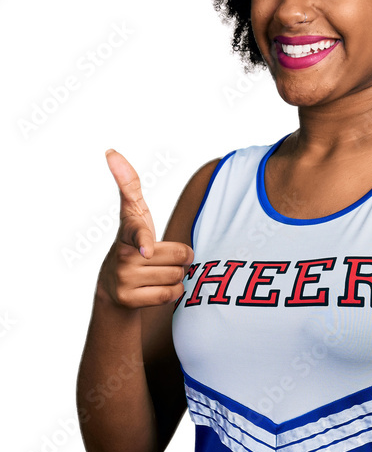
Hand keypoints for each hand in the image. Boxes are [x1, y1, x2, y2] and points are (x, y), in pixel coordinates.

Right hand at [97, 149, 192, 308]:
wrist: (113, 289)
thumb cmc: (132, 243)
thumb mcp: (132, 214)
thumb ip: (129, 184)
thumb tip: (110, 151)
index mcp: (127, 230)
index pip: (138, 232)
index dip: (144, 240)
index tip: (145, 248)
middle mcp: (122, 255)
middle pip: (180, 255)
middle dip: (180, 258)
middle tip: (161, 259)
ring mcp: (123, 279)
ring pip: (177, 275)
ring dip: (177, 275)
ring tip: (157, 274)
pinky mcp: (129, 300)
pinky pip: (172, 294)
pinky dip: (173, 292)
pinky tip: (157, 289)